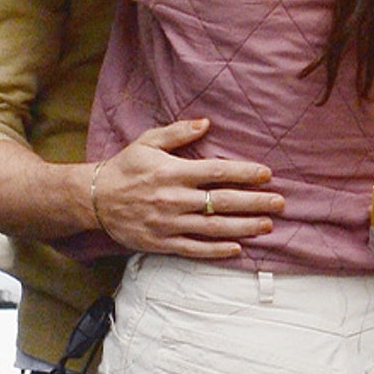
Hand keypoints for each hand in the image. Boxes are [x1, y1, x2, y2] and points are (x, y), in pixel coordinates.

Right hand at [92, 119, 282, 258]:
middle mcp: (174, 199)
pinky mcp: (162, 242)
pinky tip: (237, 248)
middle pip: (222, 201)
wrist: (93, 199)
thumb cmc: (123, 168)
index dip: (244, 173)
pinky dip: (217, 250)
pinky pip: (195, 249)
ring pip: (214, 227)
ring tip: (267, 225)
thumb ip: (177, 133)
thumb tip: (206, 123)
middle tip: (280, 203)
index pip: (217, 172)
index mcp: (173, 172)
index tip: (267, 174)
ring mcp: (169, 223)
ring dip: (244, 227)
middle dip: (255, 202)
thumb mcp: (147, 142)